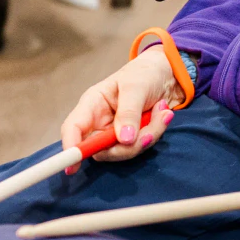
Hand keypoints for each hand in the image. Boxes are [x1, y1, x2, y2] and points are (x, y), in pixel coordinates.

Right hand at [59, 44, 185, 161]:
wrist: (168, 74)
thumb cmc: (144, 74)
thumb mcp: (136, 88)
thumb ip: (129, 113)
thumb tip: (124, 139)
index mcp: (92, 104)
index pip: (73, 129)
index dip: (71, 148)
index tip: (73, 166)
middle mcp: (100, 122)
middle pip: (100, 150)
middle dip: (126, 147)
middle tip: (148, 134)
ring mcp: (116, 133)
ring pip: (124, 151)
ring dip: (148, 136)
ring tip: (163, 113)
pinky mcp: (133, 138)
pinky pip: (141, 147)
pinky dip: (156, 132)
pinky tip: (164, 114)